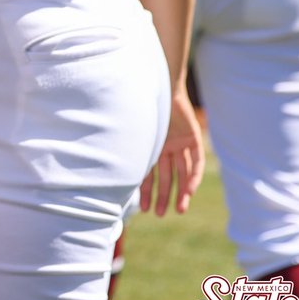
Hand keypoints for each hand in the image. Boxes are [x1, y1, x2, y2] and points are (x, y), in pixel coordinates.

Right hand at [139, 86, 204, 215]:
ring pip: (181, 172)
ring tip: (178, 210)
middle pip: (166, 175)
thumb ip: (126, 150)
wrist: (160, 86)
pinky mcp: (193, 138)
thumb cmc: (141, 107)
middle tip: (159, 214)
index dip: (145, 190)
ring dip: (180, 191)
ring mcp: (179, 142)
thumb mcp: (133, 132)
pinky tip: (189, 191)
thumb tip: (103, 170)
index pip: (148, 172)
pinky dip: (192, 176)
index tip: (143, 208)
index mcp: (150, 144)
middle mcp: (165, 145)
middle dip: (162, 195)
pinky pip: (194, 161)